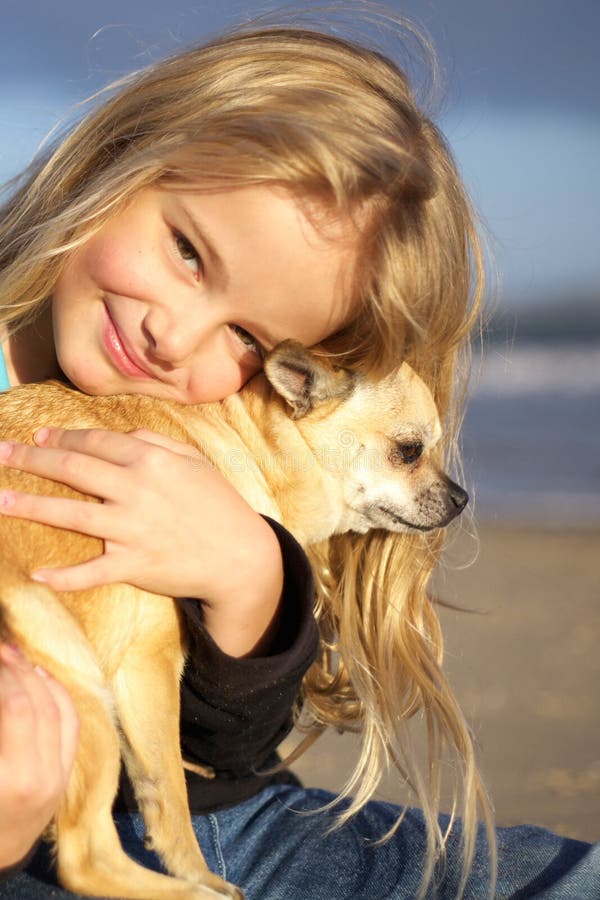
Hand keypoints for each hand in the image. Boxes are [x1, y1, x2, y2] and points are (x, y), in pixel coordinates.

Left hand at [0, 428, 283, 655]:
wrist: (241, 555)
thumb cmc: (218, 504)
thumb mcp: (194, 460)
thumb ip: (156, 441)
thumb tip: (119, 434)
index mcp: (151, 459)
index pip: (94, 442)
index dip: (60, 438)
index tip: (36, 437)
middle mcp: (137, 489)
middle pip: (72, 470)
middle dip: (30, 460)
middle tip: (0, 454)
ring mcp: (133, 529)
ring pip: (71, 515)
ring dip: (29, 506)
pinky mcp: (134, 565)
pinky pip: (91, 572)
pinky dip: (63, 576)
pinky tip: (37, 575)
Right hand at [0, 643, 79, 869]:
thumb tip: (4, 679)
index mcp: (12, 779)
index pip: (16, 707)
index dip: (5, 675)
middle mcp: (40, 778)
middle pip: (37, 704)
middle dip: (18, 669)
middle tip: (2, 648)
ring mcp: (58, 779)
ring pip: (60, 710)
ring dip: (39, 677)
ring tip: (17, 657)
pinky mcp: (65, 778)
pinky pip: (71, 725)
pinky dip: (58, 696)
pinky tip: (40, 679)